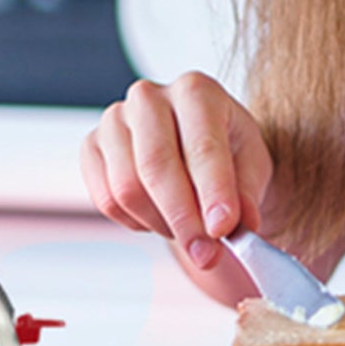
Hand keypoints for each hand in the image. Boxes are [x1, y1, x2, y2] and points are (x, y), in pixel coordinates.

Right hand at [81, 74, 274, 298]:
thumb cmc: (228, 151)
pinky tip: (159, 217)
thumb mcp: (252, 166)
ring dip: (161, 223)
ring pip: (127, 188)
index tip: (222, 230)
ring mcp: (114, 119)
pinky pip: (106, 200)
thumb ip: (247, 194)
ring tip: (187, 230)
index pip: (202, 146)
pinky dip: (136, 222)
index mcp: (196, 90)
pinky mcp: (91, 146)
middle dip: (183, 218)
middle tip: (205, 255)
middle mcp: (149, 97)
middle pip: (156, 166)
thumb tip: (238, 226)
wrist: (197, 147)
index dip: (213, 192)